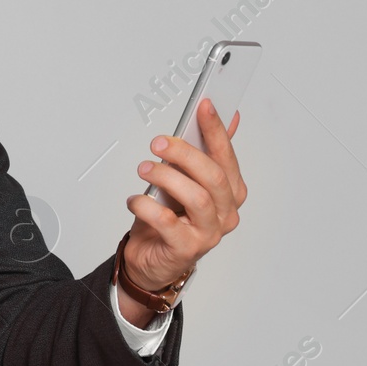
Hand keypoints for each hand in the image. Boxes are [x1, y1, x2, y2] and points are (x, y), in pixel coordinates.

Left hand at [122, 98, 245, 291]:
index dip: (215, 130)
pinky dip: (146, 205)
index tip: (204, 106)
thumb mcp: (187, 180)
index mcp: (230, 193)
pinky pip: (167, 222)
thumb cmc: (171, 218)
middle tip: (158, 143)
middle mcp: (225, 213)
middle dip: (184, 153)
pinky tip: (136, 199)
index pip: (226, 156)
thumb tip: (228, 117)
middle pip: (213, 176)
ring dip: (165, 177)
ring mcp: (209, 233)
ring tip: (144, 169)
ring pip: (196, 197)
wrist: (153, 259)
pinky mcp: (186, 249)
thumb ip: (206, 151)